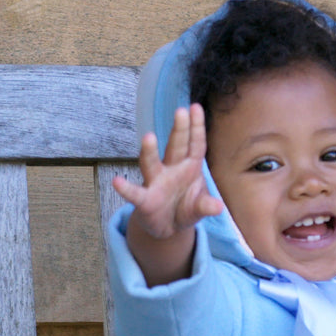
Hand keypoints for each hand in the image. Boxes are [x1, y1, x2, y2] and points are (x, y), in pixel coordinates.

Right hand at [112, 103, 222, 240]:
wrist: (169, 227)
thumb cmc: (185, 208)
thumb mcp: (199, 208)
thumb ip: (206, 206)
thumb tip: (218, 207)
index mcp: (189, 167)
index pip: (195, 145)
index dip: (196, 128)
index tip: (196, 108)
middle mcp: (171, 170)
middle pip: (175, 147)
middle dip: (179, 130)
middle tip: (181, 111)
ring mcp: (156, 182)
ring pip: (151, 163)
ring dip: (150, 151)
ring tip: (149, 137)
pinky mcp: (144, 200)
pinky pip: (134, 193)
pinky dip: (126, 188)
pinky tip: (117, 182)